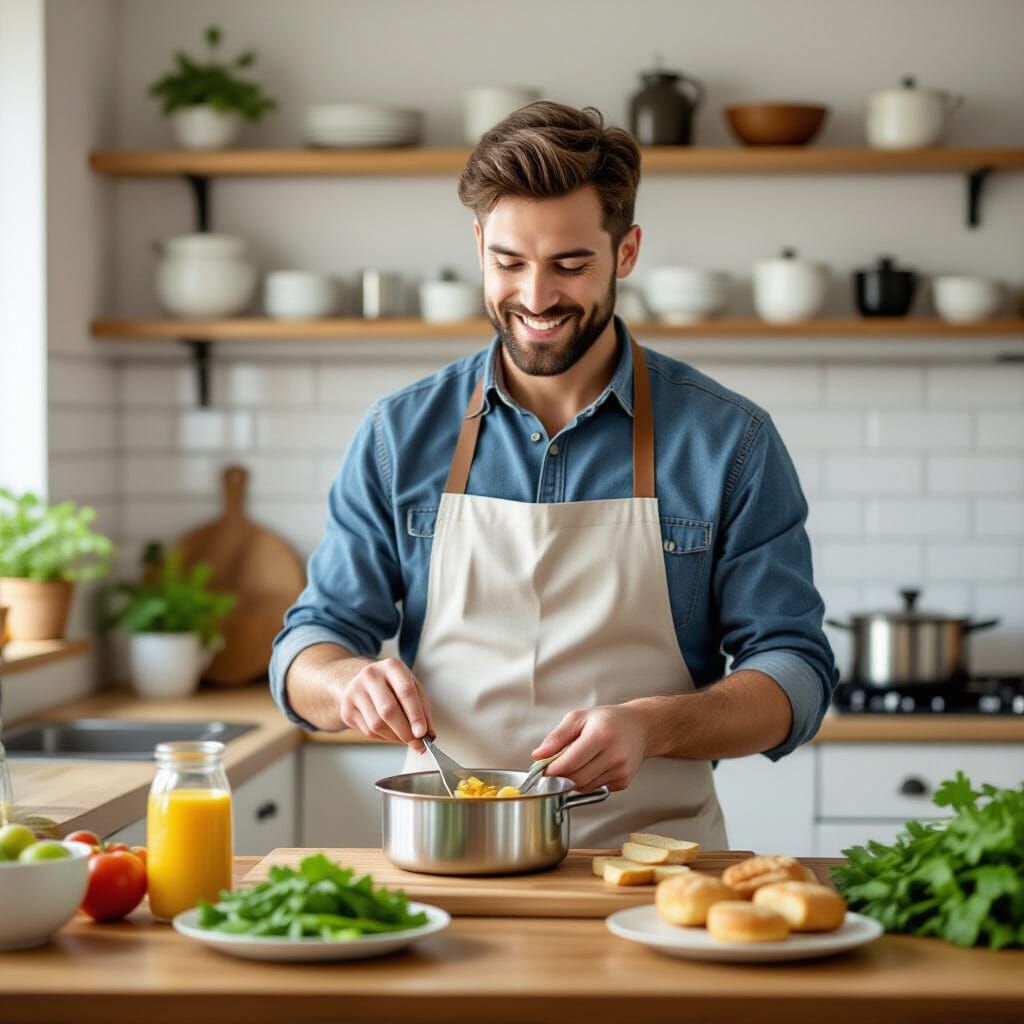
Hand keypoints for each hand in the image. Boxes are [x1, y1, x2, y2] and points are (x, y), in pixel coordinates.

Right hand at [338, 657, 433, 752]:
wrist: (361, 681)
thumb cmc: (393, 685)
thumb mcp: (412, 688)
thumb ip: (422, 709)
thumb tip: (428, 735)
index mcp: (392, 666)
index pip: (405, 691)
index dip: (415, 714)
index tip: (423, 733)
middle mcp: (371, 675)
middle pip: (388, 710)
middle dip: (405, 731)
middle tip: (417, 743)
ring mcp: (355, 691)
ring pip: (377, 724)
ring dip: (395, 737)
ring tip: (405, 737)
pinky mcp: (347, 709)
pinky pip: (368, 731)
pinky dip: (384, 738)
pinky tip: (390, 732)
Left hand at [530, 703, 650, 792]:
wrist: (640, 727)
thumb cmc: (609, 720)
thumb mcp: (579, 717)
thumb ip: (557, 737)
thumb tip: (538, 755)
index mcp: (601, 735)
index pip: (569, 763)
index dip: (551, 770)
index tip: (543, 769)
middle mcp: (614, 755)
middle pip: (575, 778)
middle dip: (561, 775)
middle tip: (556, 765)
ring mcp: (621, 770)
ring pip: (584, 787)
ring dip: (574, 778)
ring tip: (580, 760)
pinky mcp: (624, 781)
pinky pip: (595, 788)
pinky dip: (588, 780)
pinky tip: (595, 765)